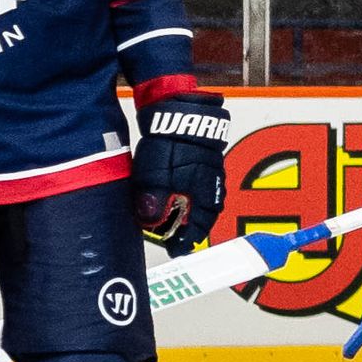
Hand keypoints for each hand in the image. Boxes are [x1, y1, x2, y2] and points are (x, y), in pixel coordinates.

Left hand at [133, 99, 232, 249]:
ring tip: (172, 219)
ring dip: (188, 214)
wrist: (180, 112)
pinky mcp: (205, 164)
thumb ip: (153, 201)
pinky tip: (177, 195)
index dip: (183, 242)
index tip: (173, 249)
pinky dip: (188, 198)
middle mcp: (211, 189)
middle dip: (187, 229)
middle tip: (172, 237)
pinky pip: (198, 189)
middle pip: (201, 219)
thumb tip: (150, 222)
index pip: (196, 230)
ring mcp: (210, 176)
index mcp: (203, 197)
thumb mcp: (155, 175)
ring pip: (200, 204)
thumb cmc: (170, 143)